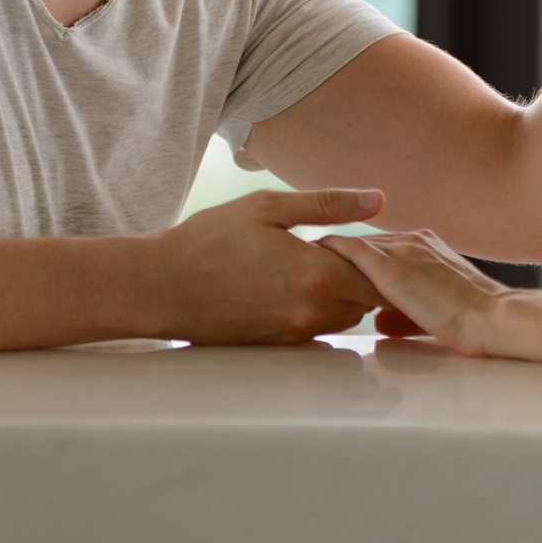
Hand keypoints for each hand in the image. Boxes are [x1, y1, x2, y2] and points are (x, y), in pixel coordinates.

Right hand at [145, 189, 386, 344]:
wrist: (161, 287)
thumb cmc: (209, 240)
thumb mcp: (268, 206)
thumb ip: (328, 204)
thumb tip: (378, 198)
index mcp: (316, 274)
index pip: (380, 275)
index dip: (380, 254)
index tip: (372, 237)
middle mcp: (312, 310)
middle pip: (367, 298)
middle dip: (364, 274)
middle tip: (343, 246)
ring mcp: (295, 332)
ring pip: (345, 315)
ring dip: (342, 293)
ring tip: (317, 263)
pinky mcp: (279, 344)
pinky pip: (319, 328)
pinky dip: (319, 306)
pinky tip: (295, 283)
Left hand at [317, 230, 515, 356]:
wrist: (492, 317)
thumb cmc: (471, 321)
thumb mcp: (434, 314)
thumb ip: (405, 314)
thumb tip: (380, 322)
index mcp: (424, 246)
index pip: (381, 247)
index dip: (357, 258)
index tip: (333, 264)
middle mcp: (412, 240)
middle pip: (365, 242)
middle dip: (339, 253)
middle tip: (305, 258)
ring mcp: (402, 251)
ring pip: (355, 244)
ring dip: (330, 252)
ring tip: (299, 258)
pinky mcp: (392, 267)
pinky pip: (352, 252)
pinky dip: (330, 252)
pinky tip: (310, 257)